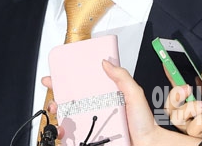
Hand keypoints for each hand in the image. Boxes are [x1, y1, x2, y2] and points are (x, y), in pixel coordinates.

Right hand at [43, 63, 199, 145]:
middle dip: (55, 99)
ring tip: (58, 115)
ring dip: (58, 118)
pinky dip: (65, 135)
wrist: (148, 145)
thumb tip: (106, 62)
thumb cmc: (145, 123)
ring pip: (68, 119)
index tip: (54, 77)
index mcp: (103, 96)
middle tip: (53, 98)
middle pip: (69, 102)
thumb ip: (123, 78)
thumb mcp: (135, 95)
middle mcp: (96, 109)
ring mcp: (93, 124)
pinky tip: (65, 132)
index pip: (81, 85)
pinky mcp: (91, 138)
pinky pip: (74, 136)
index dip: (65, 80)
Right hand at [164, 83, 201, 137]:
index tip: (167, 66)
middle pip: (170, 107)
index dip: (170, 80)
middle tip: (187, 87)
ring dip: (191, 108)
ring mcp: (192, 129)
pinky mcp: (197, 138)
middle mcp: (189, 119)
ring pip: (178, 118)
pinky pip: (192, 128)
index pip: (178, 93)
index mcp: (194, 107)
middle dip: (175, 95)